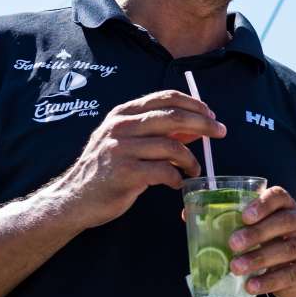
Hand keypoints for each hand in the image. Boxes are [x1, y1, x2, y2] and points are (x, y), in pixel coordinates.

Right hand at [51, 90, 225, 228]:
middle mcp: (121, 126)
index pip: (165, 98)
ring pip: (172, 146)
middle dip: (203, 124)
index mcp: (123, 114)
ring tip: (194, 170)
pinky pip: (164, 171)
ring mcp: (121, 149)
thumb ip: (158, 132)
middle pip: (173, 117)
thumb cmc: (106, 169)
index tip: (211, 114)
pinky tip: (177, 184)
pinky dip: (177, 178)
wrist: (74, 198)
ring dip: (191, 160)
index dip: (193, 104)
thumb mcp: (127, 142)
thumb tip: (196, 126)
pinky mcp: (125, 173)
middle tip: (221, 133)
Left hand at [227, 186, 295, 296]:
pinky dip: (268, 281)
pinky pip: (288, 274)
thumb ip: (230, 221)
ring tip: (236, 267)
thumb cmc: (270, 243)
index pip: (279, 197)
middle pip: (284, 222)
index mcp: (286, 206)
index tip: (245, 216)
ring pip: (286, 249)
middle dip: (257, 232)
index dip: (263, 204)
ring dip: (259, 258)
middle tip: (233, 244)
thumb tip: (188, 214)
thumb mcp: (256, 229)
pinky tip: (251, 285)